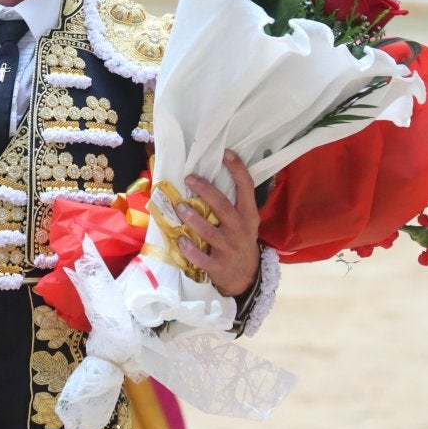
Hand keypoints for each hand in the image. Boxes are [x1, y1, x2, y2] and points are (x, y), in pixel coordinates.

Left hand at [176, 151, 261, 297]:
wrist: (246, 275)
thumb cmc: (240, 239)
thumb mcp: (245, 220)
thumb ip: (233, 202)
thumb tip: (210, 173)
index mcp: (248, 214)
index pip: (247, 187)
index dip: (238, 169)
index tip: (226, 153)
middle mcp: (240, 229)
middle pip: (222, 206)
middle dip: (205, 190)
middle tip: (189, 178)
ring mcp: (229, 248)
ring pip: (208, 231)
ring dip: (192, 218)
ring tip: (179, 207)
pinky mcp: (217, 265)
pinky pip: (201, 256)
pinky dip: (189, 248)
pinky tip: (180, 239)